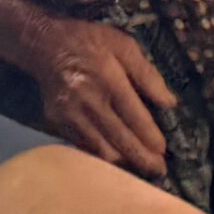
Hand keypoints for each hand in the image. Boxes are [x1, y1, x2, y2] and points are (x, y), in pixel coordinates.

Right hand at [18, 13, 177, 176]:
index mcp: (108, 80)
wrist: (44, 45)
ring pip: (100, 149)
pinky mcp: (58, 122)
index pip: (134, 117)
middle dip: (141, 159)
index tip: (163, 151)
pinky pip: (83, 146)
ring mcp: (70, 114)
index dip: (150, 137)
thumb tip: (169, 102)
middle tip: (159, 171)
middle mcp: (88, 101)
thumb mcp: (124, 45)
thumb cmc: (90, 42)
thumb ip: (147, 74)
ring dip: (122, 163)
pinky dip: (101, 156)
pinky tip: (116, 160)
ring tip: (141, 169)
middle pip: (119, 139)